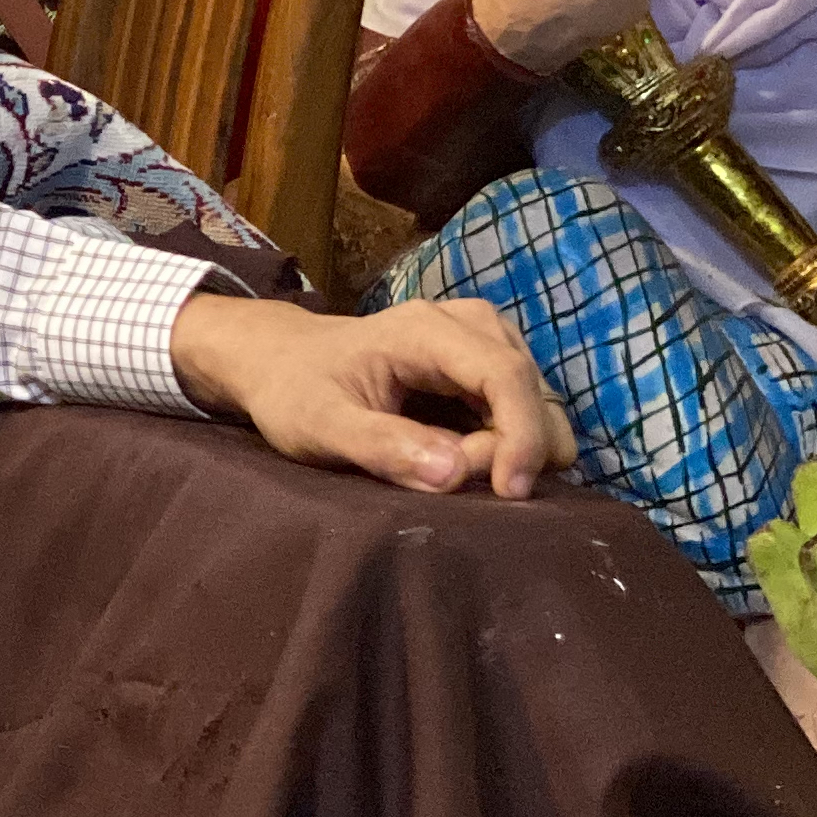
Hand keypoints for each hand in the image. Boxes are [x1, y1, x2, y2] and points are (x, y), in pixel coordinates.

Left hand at [171, 290, 573, 497]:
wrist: (280, 362)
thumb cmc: (294, 390)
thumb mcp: (319, 425)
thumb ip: (380, 446)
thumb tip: (453, 473)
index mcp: (425, 330)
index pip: (505, 375)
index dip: (522, 435)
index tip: (509, 492)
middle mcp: (466, 324)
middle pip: (529, 391)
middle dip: (512, 447)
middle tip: (460, 482)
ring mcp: (481, 342)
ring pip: (536, 401)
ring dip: (513, 446)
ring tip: (453, 469)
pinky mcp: (484, 367)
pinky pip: (522, 408)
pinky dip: (507, 442)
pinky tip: (462, 457)